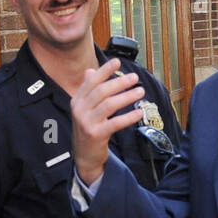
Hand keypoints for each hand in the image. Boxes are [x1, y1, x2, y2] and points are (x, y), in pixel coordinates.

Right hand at [70, 59, 146, 184]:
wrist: (84, 156)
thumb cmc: (88, 129)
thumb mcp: (84, 109)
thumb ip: (88, 90)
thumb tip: (90, 71)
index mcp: (77, 101)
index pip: (91, 81)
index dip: (105, 70)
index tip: (117, 61)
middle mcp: (80, 110)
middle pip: (101, 91)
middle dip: (119, 82)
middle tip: (134, 78)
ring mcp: (87, 123)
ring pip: (109, 105)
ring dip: (127, 97)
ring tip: (140, 92)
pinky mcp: (96, 135)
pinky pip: (115, 123)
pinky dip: (129, 116)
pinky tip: (139, 112)